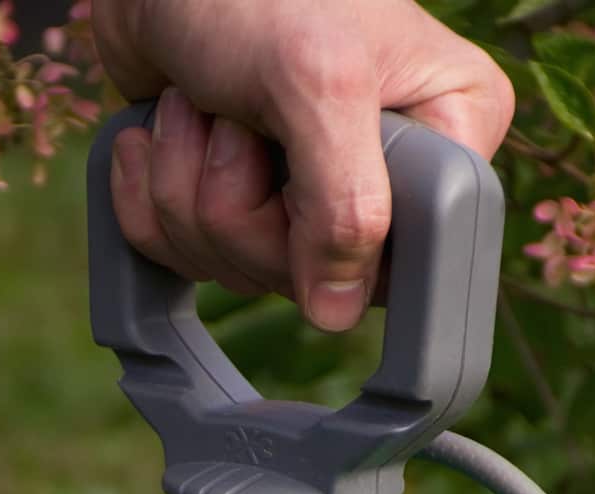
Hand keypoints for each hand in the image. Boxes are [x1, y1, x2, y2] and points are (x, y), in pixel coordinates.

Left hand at [90, 0, 512, 331]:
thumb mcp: (322, 80)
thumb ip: (346, 205)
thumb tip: (339, 312)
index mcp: (444, 136)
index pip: (408, 262)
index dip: (338, 246)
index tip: (303, 180)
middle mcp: (381, 178)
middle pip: (306, 277)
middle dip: (240, 204)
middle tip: (237, 119)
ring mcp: (302, 197)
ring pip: (234, 267)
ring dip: (187, 186)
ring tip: (199, 106)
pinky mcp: (233, 202)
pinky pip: (181, 257)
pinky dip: (150, 194)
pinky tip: (162, 131)